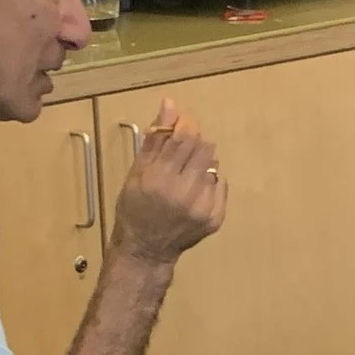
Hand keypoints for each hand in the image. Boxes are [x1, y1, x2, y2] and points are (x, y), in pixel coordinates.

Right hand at [111, 97, 226, 265]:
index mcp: (160, 179)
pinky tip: (193, 190)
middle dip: (194, 141)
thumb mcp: (136, 171)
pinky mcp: (216, 217)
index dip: (185, 123)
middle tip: (180, 150)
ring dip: (200, 161)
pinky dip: (208, 180)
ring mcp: (203, 207)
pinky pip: (220, 183)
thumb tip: (170, 104)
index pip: (185, 136)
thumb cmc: (134, 208)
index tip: (180, 124)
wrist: (146, 250)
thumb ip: (155, 138)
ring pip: (213, 163)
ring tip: (184, 175)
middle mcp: (185, 193)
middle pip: (205, 146)